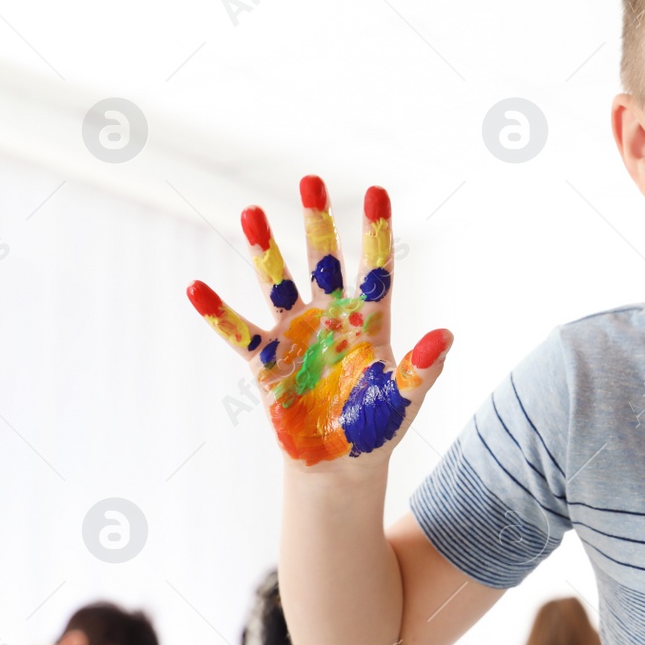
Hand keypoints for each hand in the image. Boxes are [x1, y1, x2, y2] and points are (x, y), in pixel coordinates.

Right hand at [187, 176, 452, 467]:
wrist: (340, 465)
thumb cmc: (379, 428)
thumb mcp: (405, 398)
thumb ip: (423, 367)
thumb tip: (446, 335)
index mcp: (370, 322)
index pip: (375, 268)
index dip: (376, 231)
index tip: (377, 190)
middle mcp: (331, 318)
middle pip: (325, 261)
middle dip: (318, 222)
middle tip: (311, 180)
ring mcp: (296, 336)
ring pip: (279, 283)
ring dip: (266, 250)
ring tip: (251, 211)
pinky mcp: (267, 362)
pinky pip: (239, 332)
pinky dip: (219, 314)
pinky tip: (197, 289)